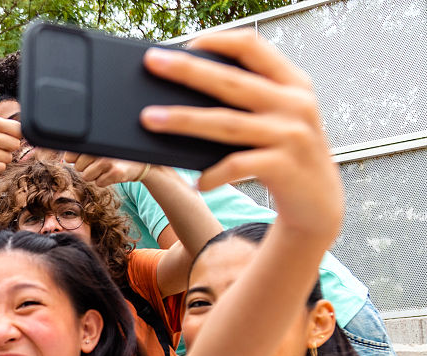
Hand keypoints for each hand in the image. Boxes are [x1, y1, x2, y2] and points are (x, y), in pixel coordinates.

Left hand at [64, 152, 149, 186]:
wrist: (141, 163)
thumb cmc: (117, 156)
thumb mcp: (101, 149)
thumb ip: (84, 151)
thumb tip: (67, 158)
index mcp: (96, 142)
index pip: (71, 154)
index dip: (75, 159)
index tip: (84, 159)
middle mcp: (102, 149)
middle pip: (78, 167)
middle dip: (86, 168)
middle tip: (99, 164)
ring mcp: (108, 161)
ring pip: (87, 176)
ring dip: (95, 176)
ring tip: (106, 169)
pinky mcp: (115, 173)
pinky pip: (98, 183)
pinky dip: (104, 181)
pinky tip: (112, 174)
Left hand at [139, 30, 341, 240]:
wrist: (319, 201)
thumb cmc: (285, 155)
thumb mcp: (277, 119)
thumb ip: (248, 101)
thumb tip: (187, 91)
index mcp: (292, 83)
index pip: (253, 48)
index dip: (219, 41)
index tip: (186, 43)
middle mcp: (294, 103)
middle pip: (231, 82)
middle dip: (188, 70)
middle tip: (151, 62)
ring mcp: (291, 134)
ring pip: (226, 123)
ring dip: (184, 120)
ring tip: (150, 119)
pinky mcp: (285, 166)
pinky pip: (238, 165)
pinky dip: (213, 174)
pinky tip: (197, 183)